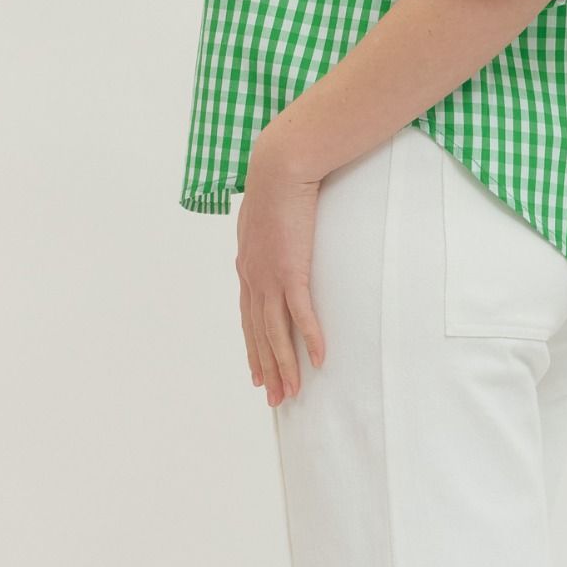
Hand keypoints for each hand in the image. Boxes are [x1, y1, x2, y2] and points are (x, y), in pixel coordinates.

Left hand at [236, 125, 325, 406]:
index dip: (254, 347)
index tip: (257, 373)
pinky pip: (302, 314)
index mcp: (247, 266)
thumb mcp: (266, 213)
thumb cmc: (276, 182)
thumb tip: (280, 235)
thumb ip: (270, 232)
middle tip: (273, 398)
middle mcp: (253, 278)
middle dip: (266, 367)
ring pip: (276, 332)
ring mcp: (270, 277)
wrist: (279, 167)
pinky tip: (319, 360)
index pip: (249, 317)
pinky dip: (310, 339)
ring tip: (292, 393)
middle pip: (258, 333)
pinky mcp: (292, 271)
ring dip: (284, 365)